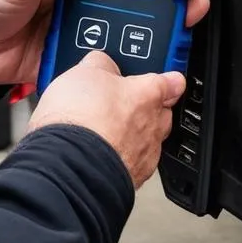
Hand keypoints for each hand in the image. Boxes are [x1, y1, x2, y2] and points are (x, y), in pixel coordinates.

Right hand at [29, 51, 183, 187]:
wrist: (67, 163)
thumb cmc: (80, 118)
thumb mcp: (83, 72)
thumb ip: (101, 65)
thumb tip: (103, 63)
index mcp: (148, 93)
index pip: (173, 82)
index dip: (168, 79)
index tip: (165, 79)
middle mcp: (153, 125)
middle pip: (160, 113)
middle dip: (143, 109)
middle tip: (117, 104)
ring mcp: (144, 154)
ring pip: (146, 141)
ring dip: (129, 136)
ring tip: (100, 132)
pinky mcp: (131, 179)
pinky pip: (131, 164)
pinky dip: (118, 159)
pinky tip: (96, 153)